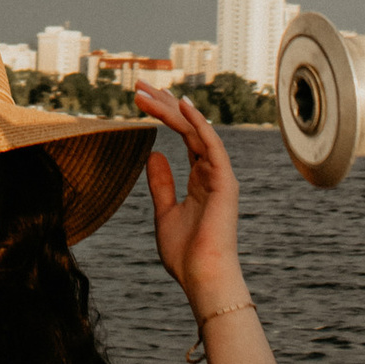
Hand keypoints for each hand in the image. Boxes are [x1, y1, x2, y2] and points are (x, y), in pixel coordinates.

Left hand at [134, 85, 245, 314]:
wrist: (203, 277)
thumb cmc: (186, 254)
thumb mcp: (165, 212)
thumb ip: (161, 183)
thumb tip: (154, 154)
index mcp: (201, 179)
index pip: (184, 137)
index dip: (165, 115)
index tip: (142, 99)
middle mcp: (212, 172)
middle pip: (188, 128)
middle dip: (164, 105)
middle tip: (139, 86)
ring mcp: (220, 175)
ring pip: (196, 131)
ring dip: (171, 110)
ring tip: (146, 93)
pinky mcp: (225, 181)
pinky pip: (211, 145)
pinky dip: (198, 123)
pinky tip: (181, 106)